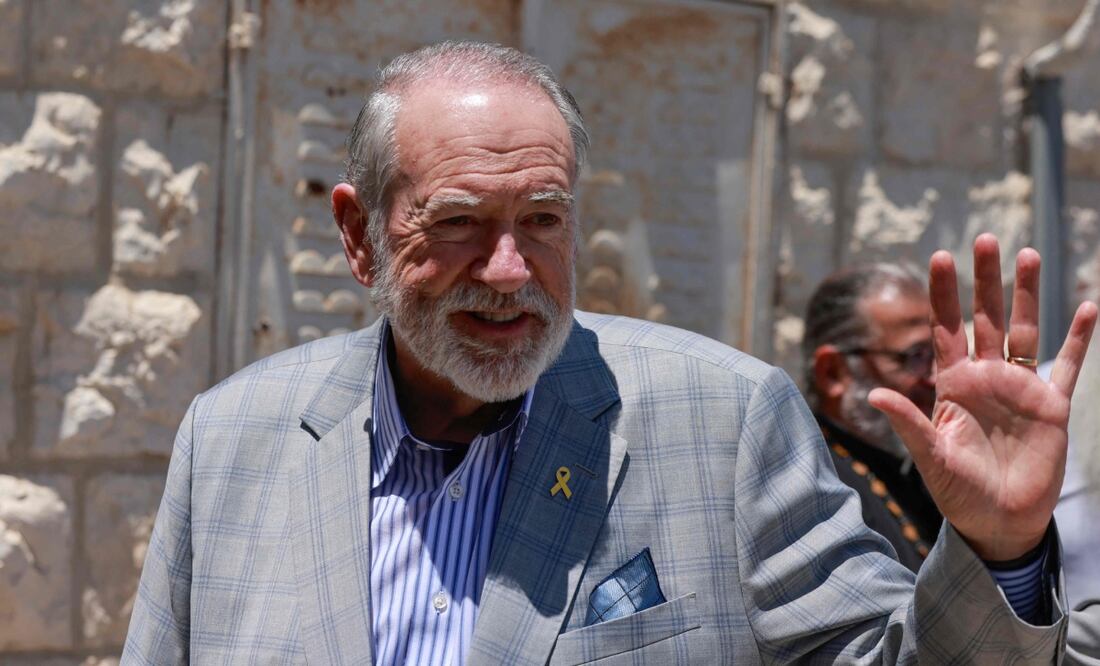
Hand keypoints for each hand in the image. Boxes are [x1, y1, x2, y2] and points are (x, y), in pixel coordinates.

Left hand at [869, 233, 1097, 560]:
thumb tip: (876, 393)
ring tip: (1029, 254)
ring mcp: (1020, 389)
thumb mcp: (930, 456)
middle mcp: (986, 378)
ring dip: (1027, 294)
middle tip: (984, 239)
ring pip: (1025, 331)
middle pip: (986, 318)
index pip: (945, 329)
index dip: (942, 295)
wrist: (998, 522)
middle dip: (985, 280)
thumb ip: (908, 422)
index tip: (939, 256)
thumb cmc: (958, 492)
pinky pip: (1069, 366)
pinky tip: (1089, 307)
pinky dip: (1080, 339)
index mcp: (953, 385)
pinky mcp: (1051, 408)